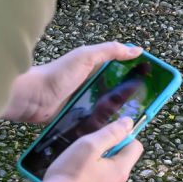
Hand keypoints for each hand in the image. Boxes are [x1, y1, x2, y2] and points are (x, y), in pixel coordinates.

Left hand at [1, 42, 142, 123]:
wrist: (32, 99)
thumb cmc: (57, 74)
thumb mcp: (85, 57)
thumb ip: (109, 51)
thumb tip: (136, 49)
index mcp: (92, 67)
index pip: (119, 69)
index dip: (134, 74)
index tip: (150, 82)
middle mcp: (89, 84)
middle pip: (114, 91)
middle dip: (128, 98)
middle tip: (144, 107)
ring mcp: (82, 102)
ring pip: (106, 108)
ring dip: (116, 113)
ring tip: (131, 122)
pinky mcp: (76, 118)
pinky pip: (94, 122)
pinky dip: (102, 125)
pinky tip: (112, 131)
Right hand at [34, 117, 143, 181]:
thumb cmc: (70, 174)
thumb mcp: (89, 145)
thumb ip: (111, 133)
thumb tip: (129, 123)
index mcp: (120, 171)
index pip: (136, 147)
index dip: (123, 138)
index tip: (104, 140)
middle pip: (120, 166)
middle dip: (106, 158)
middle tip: (83, 157)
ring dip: (97, 176)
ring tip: (75, 175)